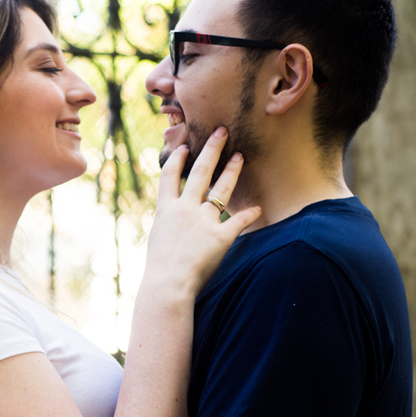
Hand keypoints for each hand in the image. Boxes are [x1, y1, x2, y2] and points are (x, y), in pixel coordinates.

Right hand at [145, 128, 261, 296]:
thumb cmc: (159, 269)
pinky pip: (239, 221)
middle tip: (221, 131)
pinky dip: (249, 214)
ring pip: (222, 189)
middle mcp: (185, 210)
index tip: (186, 147)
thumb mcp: (157, 239)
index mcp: (166, 210)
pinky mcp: (221, 236)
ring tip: (240, 156)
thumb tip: (171, 220)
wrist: (168, 285)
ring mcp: (204, 221)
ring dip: (232, 170)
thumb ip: (167, 225)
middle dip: (211, 149)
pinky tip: (258, 208)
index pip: (170, 176)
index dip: (179, 159)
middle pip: (200, 172)